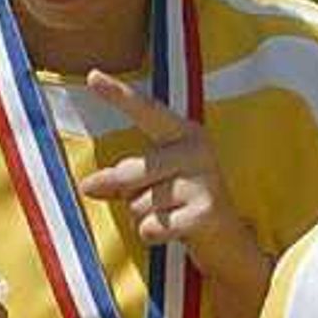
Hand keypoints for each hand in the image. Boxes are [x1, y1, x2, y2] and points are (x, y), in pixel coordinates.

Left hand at [80, 74, 272, 301]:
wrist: (229, 241)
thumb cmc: (184, 204)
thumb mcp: (154, 182)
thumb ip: (122, 178)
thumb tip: (88, 186)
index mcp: (184, 133)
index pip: (146, 111)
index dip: (119, 94)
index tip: (92, 76)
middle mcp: (196, 150)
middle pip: (131, 172)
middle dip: (124, 193)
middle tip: (146, 201)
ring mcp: (203, 180)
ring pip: (139, 204)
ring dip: (144, 217)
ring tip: (170, 216)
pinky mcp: (205, 212)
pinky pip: (152, 226)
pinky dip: (153, 235)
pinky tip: (175, 232)